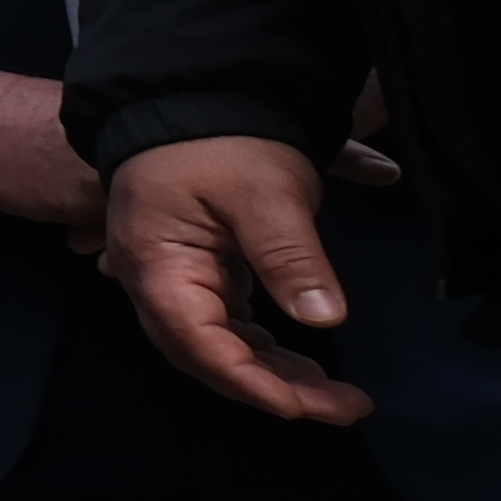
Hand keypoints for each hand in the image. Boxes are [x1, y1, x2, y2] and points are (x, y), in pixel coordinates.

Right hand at [103, 139, 376, 428]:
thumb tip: (327, 319)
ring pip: (214, 345)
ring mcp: (170, 276)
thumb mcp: (266, 194)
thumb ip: (291, 258)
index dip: (256, 384)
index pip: (202, 347)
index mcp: (161, 269)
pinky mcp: (192, 266)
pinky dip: (259, 346)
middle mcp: (154, 283)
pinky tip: (294, 356)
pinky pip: (221, 322)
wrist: (188, 93)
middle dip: (274, 390)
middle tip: (345, 407)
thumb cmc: (223, 139)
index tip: (312, 407)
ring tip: (332, 393)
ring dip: (270, 372)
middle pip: (206, 358)